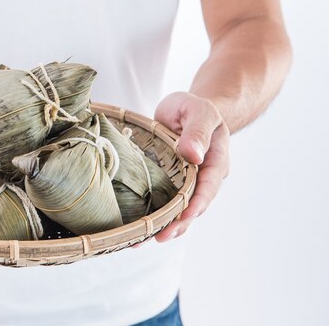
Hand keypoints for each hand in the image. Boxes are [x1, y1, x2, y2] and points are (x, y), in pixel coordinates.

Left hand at [153, 92, 229, 241]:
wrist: (187, 110)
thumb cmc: (195, 109)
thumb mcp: (199, 111)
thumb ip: (197, 131)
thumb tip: (193, 154)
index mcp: (214, 163)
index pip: (207, 189)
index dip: (196, 205)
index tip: (184, 217)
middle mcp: (202, 179)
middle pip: (193, 207)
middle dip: (177, 224)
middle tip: (158, 237)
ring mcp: (186, 184)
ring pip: (177, 211)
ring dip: (162, 227)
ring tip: (141, 241)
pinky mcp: (169, 185)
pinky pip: (163, 204)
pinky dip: (152, 217)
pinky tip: (135, 229)